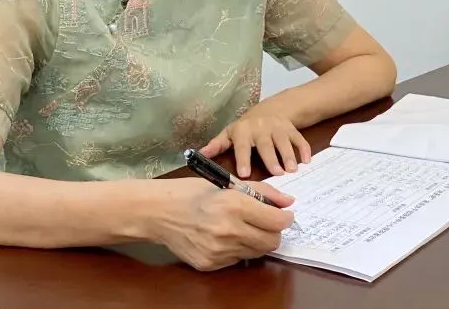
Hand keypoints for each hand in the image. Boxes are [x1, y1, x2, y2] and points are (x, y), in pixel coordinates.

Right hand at [152, 178, 294, 270]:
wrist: (159, 212)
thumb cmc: (194, 192)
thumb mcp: (229, 183)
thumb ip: (263, 192)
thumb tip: (288, 202)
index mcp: (235, 205)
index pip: (277, 221)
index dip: (286, 217)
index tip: (285, 214)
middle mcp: (229, 231)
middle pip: (271, 241)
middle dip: (275, 231)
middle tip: (268, 222)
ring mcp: (219, 251)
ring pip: (257, 252)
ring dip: (258, 240)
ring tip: (244, 227)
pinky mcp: (210, 264)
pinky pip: (237, 259)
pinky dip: (239, 248)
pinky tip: (226, 236)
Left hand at [201, 107, 311, 176]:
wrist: (269, 110)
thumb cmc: (245, 129)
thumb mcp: (229, 134)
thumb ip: (216, 146)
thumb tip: (196, 155)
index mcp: (243, 131)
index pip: (242, 146)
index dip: (243, 159)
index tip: (244, 174)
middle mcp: (261, 127)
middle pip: (266, 144)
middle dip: (272, 159)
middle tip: (277, 174)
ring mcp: (278, 127)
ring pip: (284, 141)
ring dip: (289, 155)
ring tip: (292, 170)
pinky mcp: (292, 129)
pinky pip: (299, 138)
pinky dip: (304, 149)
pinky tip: (307, 161)